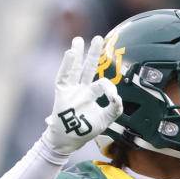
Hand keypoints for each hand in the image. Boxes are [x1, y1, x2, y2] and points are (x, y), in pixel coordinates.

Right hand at [41, 36, 122, 155]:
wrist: (68, 140)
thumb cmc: (85, 130)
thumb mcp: (105, 120)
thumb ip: (114, 109)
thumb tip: (118, 98)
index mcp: (91, 94)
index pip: (102, 84)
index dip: (110, 89)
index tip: (114, 98)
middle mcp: (81, 89)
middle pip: (88, 68)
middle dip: (94, 53)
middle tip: (98, 38)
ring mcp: (71, 90)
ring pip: (74, 69)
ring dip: (77, 54)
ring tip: (78, 40)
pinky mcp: (61, 93)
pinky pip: (63, 77)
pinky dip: (66, 65)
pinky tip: (70, 53)